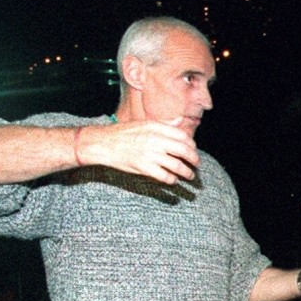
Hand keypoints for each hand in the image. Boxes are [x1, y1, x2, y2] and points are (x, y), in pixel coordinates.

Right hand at [81, 118, 199, 183]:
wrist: (104, 143)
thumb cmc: (124, 133)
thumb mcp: (144, 123)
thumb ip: (164, 124)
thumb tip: (180, 120)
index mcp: (156, 127)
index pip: (182, 136)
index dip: (192, 145)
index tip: (194, 150)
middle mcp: (155, 140)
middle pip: (183, 151)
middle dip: (194, 159)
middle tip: (197, 164)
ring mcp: (150, 154)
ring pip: (177, 165)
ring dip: (186, 172)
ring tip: (189, 176)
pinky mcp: (144, 167)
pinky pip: (164, 176)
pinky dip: (172, 180)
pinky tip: (173, 180)